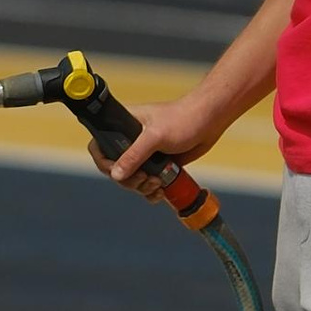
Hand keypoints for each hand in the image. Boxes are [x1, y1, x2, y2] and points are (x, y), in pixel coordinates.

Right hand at [99, 95, 223, 190]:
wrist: (210, 122)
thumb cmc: (184, 119)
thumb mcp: (156, 136)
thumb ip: (134, 155)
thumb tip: (116, 175)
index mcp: (124, 125)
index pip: (100, 145)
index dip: (103, 161)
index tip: (116, 172)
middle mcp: (131, 140)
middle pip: (116, 169)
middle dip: (129, 180)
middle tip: (145, 178)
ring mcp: (145, 154)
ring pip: (132, 179)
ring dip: (142, 187)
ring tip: (157, 184)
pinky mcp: (158, 164)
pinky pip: (147, 183)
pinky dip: (152, 191)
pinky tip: (161, 191)